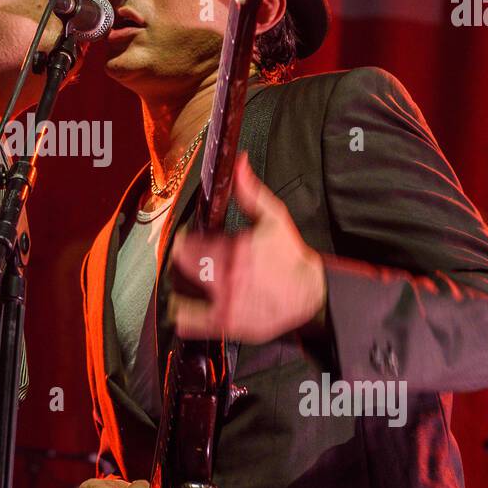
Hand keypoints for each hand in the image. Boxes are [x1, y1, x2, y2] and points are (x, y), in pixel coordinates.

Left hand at [169, 152, 326, 342]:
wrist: (309, 293)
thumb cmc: (289, 255)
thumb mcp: (274, 217)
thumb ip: (250, 191)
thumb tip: (239, 163)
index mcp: (234, 249)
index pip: (185, 243)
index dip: (182, 239)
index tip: (187, 238)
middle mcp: (227, 277)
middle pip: (180, 267)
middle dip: (180, 259)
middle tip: (186, 257)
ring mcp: (225, 303)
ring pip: (180, 293)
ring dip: (178, 284)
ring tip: (185, 279)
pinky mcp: (227, 324)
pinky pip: (190, 323)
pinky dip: (181, 314)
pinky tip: (182, 305)